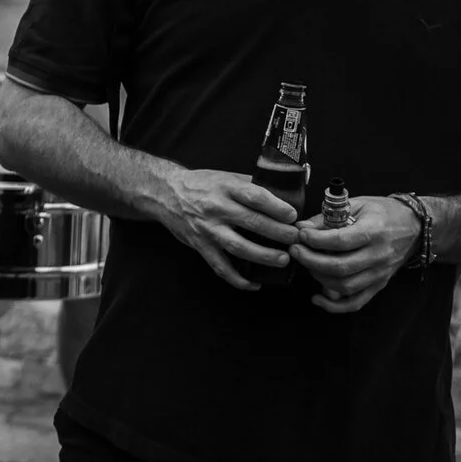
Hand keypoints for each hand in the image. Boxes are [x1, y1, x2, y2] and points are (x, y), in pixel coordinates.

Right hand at [145, 164, 301, 291]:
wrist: (165, 193)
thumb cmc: (201, 184)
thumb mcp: (225, 176)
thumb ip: (251, 185)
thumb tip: (284, 195)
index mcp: (225, 187)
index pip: (254, 196)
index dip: (276, 207)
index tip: (293, 216)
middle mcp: (216, 208)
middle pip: (251, 222)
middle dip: (278, 233)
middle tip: (295, 239)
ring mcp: (207, 229)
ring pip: (238, 246)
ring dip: (263, 255)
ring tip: (283, 259)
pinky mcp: (200, 245)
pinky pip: (220, 266)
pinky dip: (238, 279)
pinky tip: (254, 284)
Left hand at [291, 196, 421, 313]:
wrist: (415, 227)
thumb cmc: (383, 212)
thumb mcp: (358, 204)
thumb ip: (329, 216)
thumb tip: (301, 227)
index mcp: (374, 232)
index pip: (341, 241)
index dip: (316, 240)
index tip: (300, 234)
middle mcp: (379, 256)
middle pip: (340, 267)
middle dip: (310, 260)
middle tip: (294, 250)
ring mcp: (380, 273)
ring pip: (345, 286)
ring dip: (318, 277)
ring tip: (306, 263)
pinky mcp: (379, 285)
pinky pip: (356, 302)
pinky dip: (334, 306)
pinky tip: (317, 298)